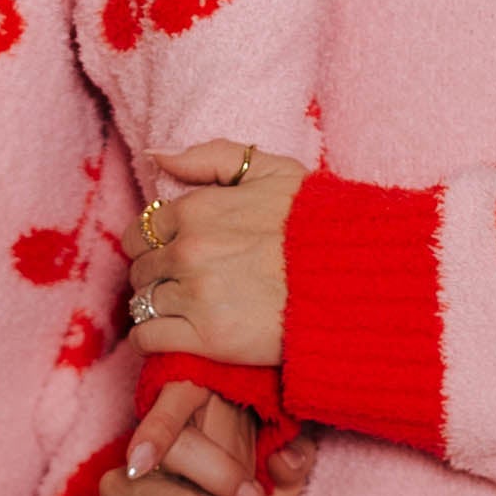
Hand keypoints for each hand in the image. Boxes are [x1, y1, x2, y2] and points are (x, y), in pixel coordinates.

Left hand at [125, 142, 306, 369]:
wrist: (354, 282)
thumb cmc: (318, 224)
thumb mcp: (273, 171)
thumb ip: (211, 157)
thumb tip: (156, 156)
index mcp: (197, 210)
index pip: (142, 228)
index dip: (153, 242)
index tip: (172, 253)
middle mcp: (189, 252)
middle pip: (140, 268)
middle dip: (155, 274)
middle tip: (180, 284)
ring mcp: (195, 297)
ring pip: (142, 302)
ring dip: (156, 307)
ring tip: (182, 310)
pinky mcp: (206, 339)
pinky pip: (148, 339)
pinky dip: (151, 340)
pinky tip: (172, 336)